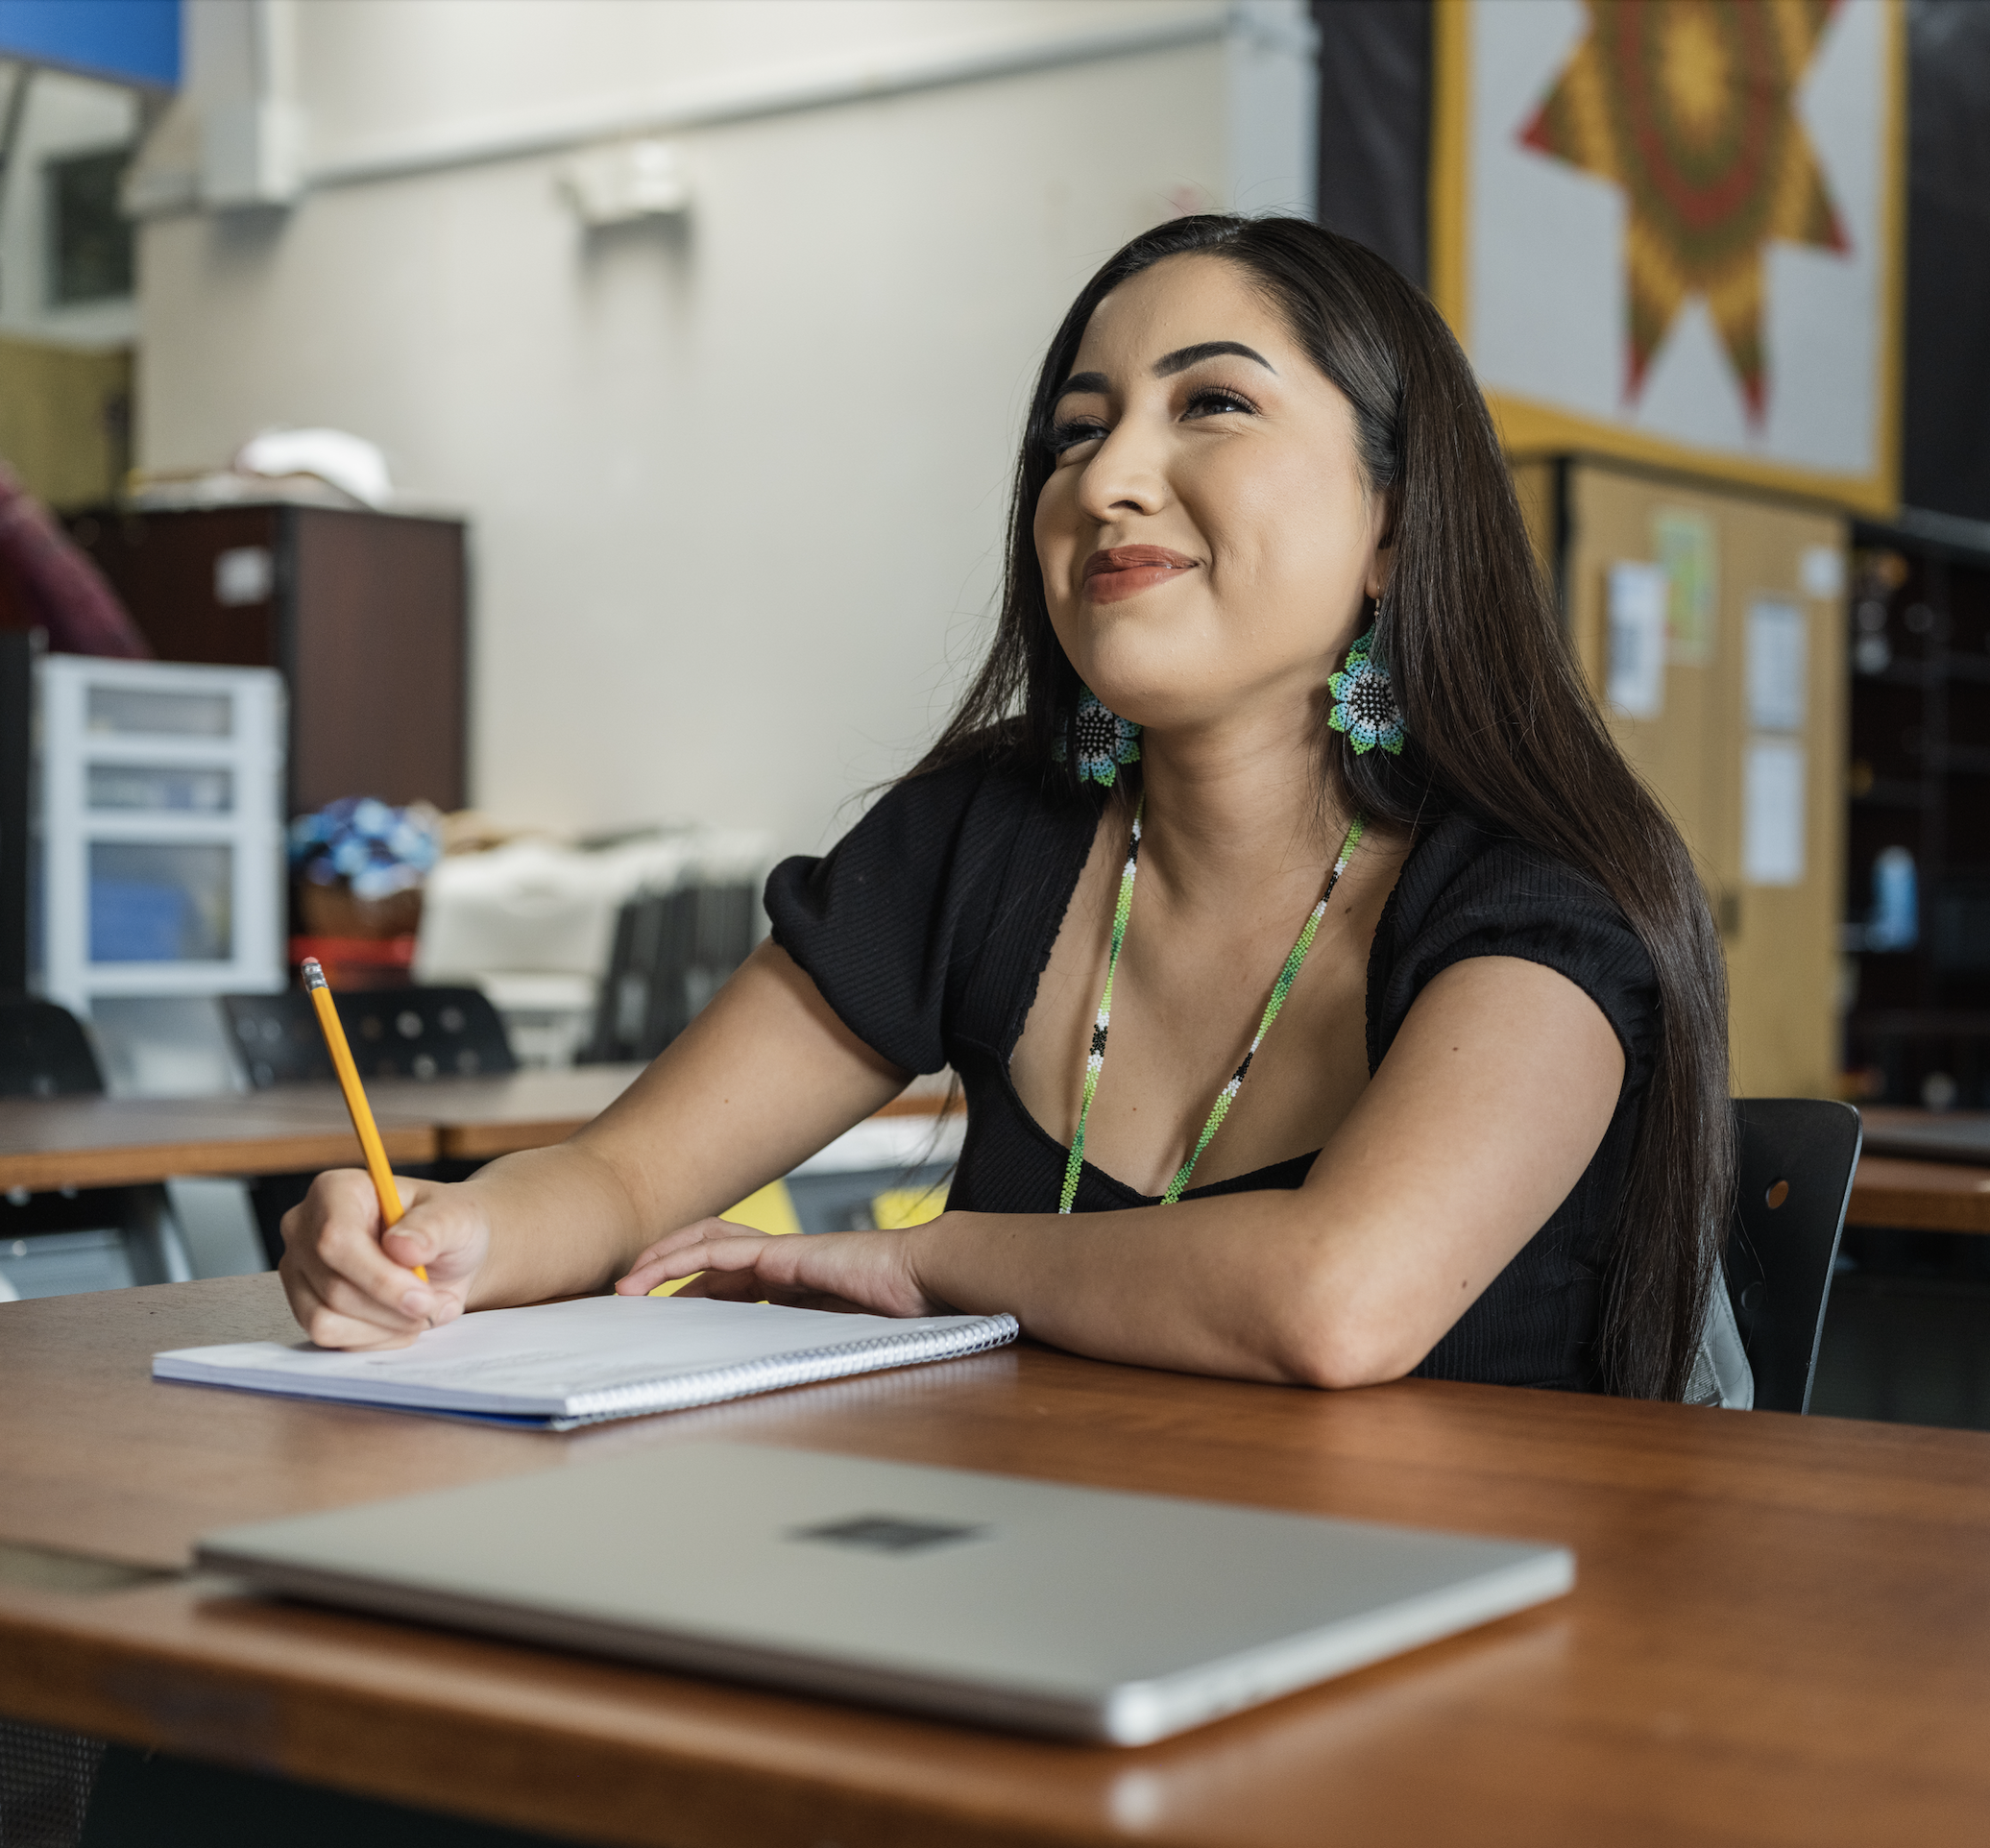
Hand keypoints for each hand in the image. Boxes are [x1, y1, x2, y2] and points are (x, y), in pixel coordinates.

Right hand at [278, 1168, 490, 1349]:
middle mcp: (304, 1228)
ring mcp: (298, 1270)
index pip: (335, 1239)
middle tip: (434, 1305)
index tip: (423, 1297)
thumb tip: (400, 1246)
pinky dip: (374, 1338)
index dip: (380, 1277)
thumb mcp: (458, 1216)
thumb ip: (434, 1227)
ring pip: (326, 1320)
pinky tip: (400, 1320)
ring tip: (421, 1309)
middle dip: (391, 1307)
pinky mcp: (303, 1305)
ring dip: (385, 1326)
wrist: (447, 1255)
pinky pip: (330, 1338)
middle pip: (333, 1287)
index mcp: (337, 1190)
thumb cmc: (448, 1227)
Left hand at [614, 1219, 948, 1317]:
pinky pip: (719, 1251)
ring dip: (663, 1260)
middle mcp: (781, 1263)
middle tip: (630, 1296)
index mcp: (794, 1284)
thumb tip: (771, 1373)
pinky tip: (655, 1275)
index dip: (689, 1293)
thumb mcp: (840, 1335)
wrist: (925, 1280)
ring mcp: (780, 1253)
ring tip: (629, 1285)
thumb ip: (808, 1340)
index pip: (728, 1281)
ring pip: (706, 1243)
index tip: (660, 1315)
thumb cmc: (899, 1311)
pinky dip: (681, 1259)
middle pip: (709, 1255)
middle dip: (666, 1270)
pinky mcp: (781, 1252)